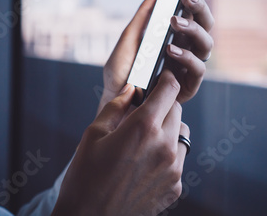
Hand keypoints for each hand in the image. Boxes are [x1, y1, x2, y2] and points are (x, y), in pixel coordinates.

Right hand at [52, 70, 189, 215]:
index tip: (161, 78)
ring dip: (168, 130)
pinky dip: (168, 154)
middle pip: (177, 111)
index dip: (166, 79)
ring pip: (181, 134)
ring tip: (145, 140)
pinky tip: (146, 163)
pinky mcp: (175, 186)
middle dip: (163, 106)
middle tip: (143, 113)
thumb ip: (117, 107)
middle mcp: (164, 146)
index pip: (170, 90)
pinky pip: (179, 159)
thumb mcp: (93, 135)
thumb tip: (132, 90)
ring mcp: (173, 169)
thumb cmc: (85, 178)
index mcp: (143, 128)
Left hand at [98, 0, 213, 111]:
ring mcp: (189, 67)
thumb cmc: (122, 71)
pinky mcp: (189, 87)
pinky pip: (198, 69)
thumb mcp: (129, 38)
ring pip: (206, 44)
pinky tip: (170, 51)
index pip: (192, 9)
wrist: (115, 102)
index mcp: (176, 35)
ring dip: (193, 30)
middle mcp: (187, 48)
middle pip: (205, 23)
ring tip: (173, 22)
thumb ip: (144, 15)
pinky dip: (186, 58)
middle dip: (199, 6)